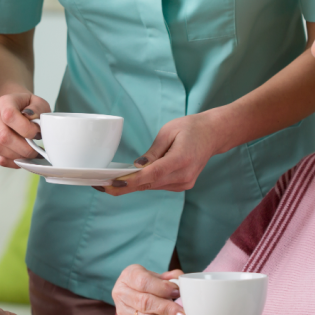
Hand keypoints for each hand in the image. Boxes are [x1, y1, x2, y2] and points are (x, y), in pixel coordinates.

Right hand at [0, 92, 52, 167]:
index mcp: (4, 101)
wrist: (15, 108)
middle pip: (3, 136)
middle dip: (24, 148)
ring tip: (30, 155)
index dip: (25, 129)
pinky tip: (22, 159)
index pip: (9, 116)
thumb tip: (33, 123)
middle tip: (36, 150)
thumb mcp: (38, 103)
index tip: (37, 134)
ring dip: (18, 156)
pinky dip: (12, 162)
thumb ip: (38, 111)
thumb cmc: (28, 107)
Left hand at [105, 109, 227, 195]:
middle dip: (124, 186)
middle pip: (148, 184)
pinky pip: (159, 185)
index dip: (130, 181)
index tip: (112, 184)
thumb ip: (152, 152)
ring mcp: (184, 183)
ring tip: (111, 182)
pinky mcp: (183, 185)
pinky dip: (145, 182)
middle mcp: (183, 175)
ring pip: (152, 186)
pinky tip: (132, 178)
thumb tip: (137, 166)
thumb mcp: (168, 132)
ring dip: (133, 184)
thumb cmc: (191, 128)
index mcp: (181, 159)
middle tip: (101, 186)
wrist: (213, 134)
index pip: (151, 175)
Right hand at [112, 264, 186, 314]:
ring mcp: (123, 311)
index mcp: (128, 275)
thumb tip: (180, 277)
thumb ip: (169, 277)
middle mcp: (121, 292)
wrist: (134, 304)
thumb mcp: (157, 278)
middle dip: (167, 308)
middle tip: (183, 312)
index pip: (143, 282)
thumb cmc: (148, 287)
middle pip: (144, 302)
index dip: (162, 288)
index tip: (177, 292)